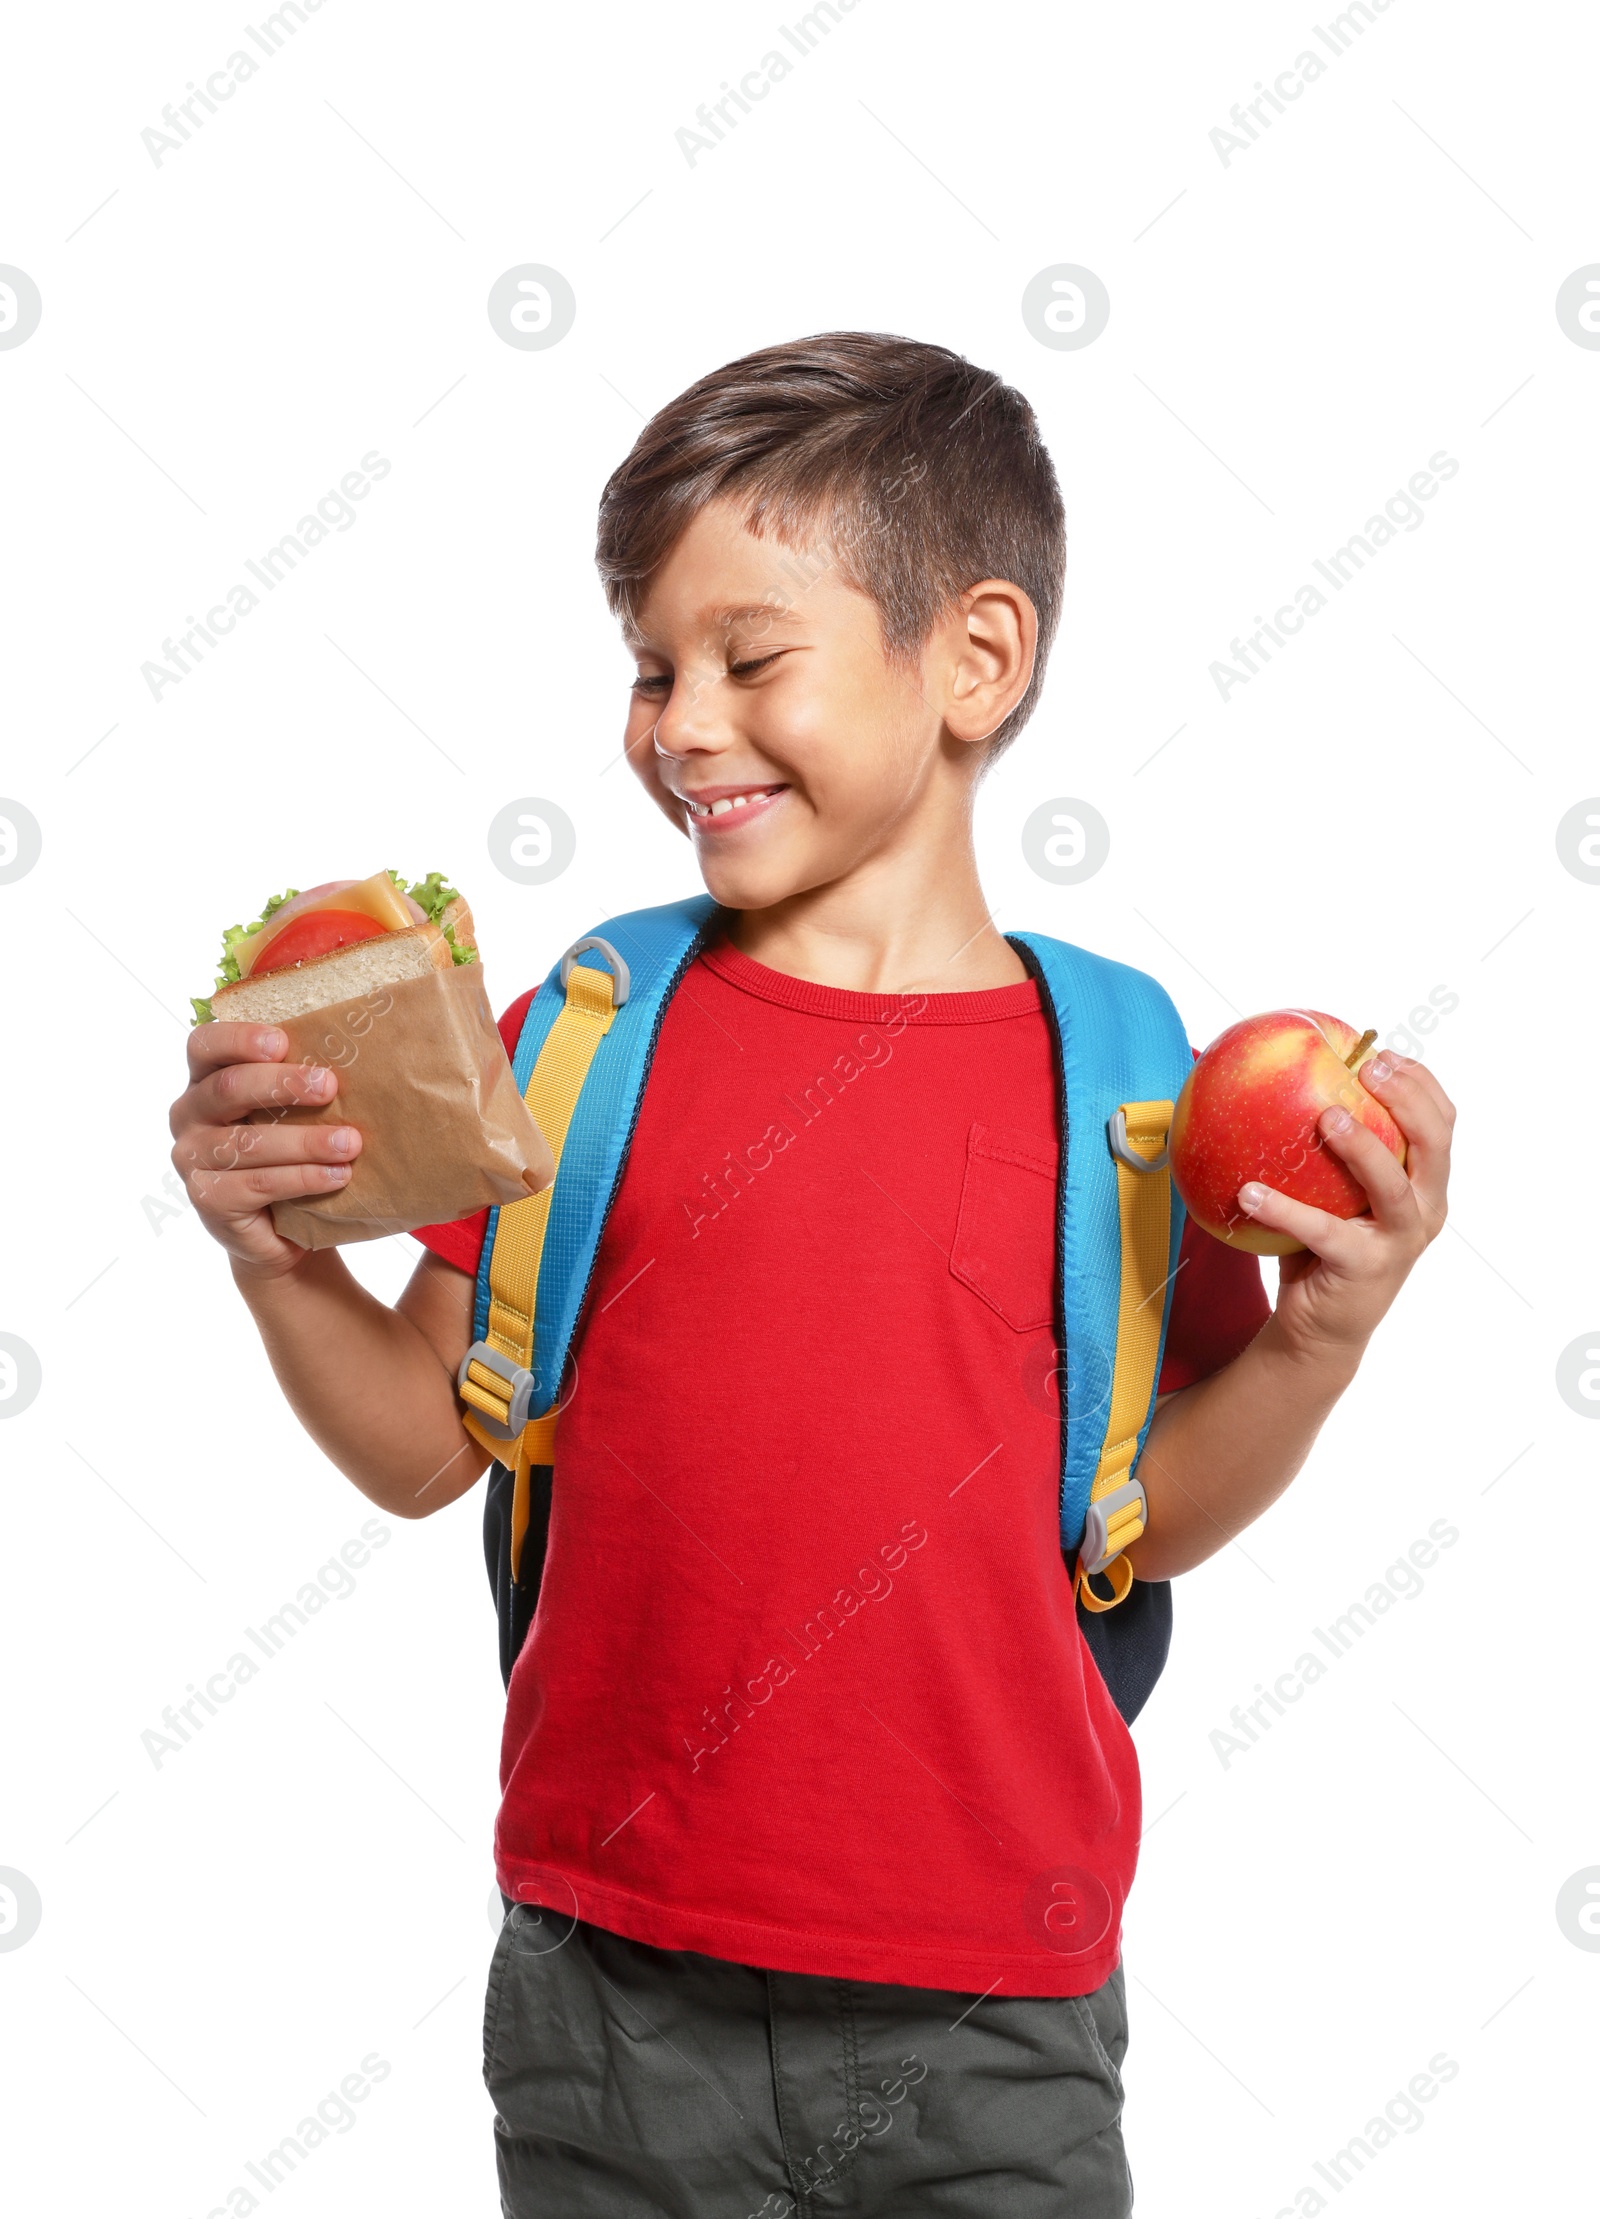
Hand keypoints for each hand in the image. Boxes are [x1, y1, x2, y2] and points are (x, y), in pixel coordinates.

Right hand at [169, 1023, 361, 1277]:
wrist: (282, 1229)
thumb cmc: (291, 1154)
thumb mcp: (293, 1110)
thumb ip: (304, 1078)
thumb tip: (360, 1049)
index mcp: (205, 1080)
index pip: (204, 1044)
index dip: (238, 1038)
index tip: (282, 1042)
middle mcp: (189, 1115)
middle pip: (228, 1087)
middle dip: (283, 1084)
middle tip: (330, 1086)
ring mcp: (192, 1159)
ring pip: (248, 1141)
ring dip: (305, 1140)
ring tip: (350, 1143)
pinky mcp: (207, 1198)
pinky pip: (258, 1182)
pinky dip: (303, 1177)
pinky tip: (337, 1175)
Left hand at [1235, 1054, 1454, 1364]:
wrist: (1319, 1329)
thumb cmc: (1320, 1248)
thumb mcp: (1331, 1192)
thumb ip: (1324, 1149)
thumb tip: (1279, 1084)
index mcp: (1424, 1186)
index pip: (1441, 1124)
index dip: (1420, 1083)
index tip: (1382, 1052)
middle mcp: (1424, 1211)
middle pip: (1434, 1147)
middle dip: (1407, 1101)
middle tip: (1366, 1069)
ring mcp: (1398, 1243)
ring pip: (1393, 1188)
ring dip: (1363, 1148)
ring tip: (1325, 1118)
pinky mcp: (1364, 1270)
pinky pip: (1323, 1232)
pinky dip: (1285, 1209)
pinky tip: (1248, 1192)